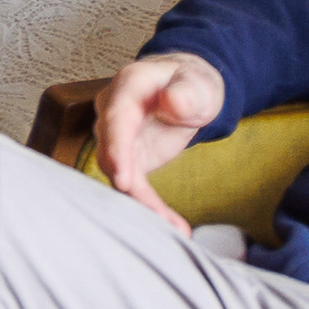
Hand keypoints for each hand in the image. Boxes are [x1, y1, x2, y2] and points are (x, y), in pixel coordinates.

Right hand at [91, 53, 226, 228]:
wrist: (187, 92)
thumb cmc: (190, 83)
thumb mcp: (197, 83)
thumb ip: (186, 92)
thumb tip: (172, 102)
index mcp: (128, 87)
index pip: (116, 118)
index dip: (117, 149)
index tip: (123, 179)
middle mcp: (114, 112)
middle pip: (110, 152)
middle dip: (128, 186)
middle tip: (153, 216)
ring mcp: (118, 137)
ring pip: (119, 174)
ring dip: (142, 203)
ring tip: (170, 226)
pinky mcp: (129, 159)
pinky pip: (133, 186)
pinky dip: (150, 206)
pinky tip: (173, 224)